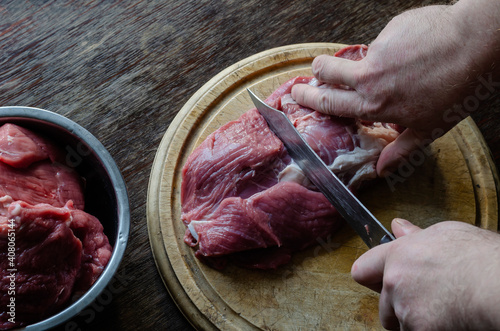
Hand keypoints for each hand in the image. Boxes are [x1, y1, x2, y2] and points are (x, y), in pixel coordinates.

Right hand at [292, 1, 499, 175]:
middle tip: (313, 73)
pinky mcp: (389, 30)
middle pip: (325, 70)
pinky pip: (383, 41)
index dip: (308, 97)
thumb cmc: (454, 90)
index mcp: (373, 104)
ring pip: (358, 57)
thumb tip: (382, 170)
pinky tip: (413, 52)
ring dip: (364, 62)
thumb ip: (401, 149)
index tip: (297, 93)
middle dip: (315, 72)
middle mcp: (368, 77)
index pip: (328, 101)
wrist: (473, 46)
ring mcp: (377, 51)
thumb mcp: (429, 128)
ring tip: (393, 66)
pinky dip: (392, 48)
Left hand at [351, 218, 499, 329]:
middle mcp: (395, 282)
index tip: (380, 282)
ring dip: (414, 322)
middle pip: (382, 305)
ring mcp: (405, 309)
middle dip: (398, 307)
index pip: (362, 270)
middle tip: (425, 301)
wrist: (498, 285)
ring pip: (400, 324)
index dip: (371, 278)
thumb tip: (397, 227)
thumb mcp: (447, 234)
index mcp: (399, 255)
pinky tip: (451, 321)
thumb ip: (415, 236)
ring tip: (444, 309)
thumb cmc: (481, 258)